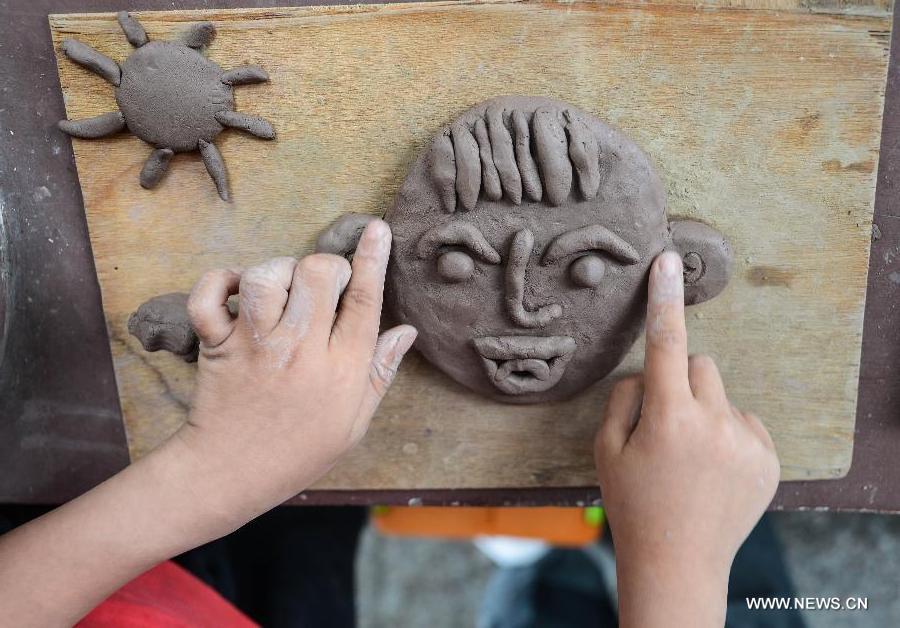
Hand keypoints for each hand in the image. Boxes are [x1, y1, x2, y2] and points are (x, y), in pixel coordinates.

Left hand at [171, 219, 415, 530]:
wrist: (232, 474)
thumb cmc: (299, 451)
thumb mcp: (354, 423)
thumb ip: (380, 373)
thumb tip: (407, 331)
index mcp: (342, 370)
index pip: (365, 301)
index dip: (373, 258)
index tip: (377, 229)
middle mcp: (301, 351)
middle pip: (319, 274)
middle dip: (326, 266)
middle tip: (322, 284)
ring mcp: (256, 346)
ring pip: (267, 276)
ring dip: (276, 271)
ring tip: (280, 291)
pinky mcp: (217, 345)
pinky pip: (211, 296)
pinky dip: (219, 282)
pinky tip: (235, 290)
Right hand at [595, 251, 779, 626]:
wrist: (677, 562)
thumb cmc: (633, 505)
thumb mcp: (605, 451)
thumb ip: (623, 400)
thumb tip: (647, 374)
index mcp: (668, 419)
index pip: (664, 342)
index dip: (663, 299)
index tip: (667, 261)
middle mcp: (713, 424)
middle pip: (700, 365)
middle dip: (680, 381)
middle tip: (666, 423)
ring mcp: (746, 443)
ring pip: (722, 394)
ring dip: (704, 409)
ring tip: (691, 455)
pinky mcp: (768, 460)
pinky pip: (745, 422)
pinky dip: (728, 434)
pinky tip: (713, 470)